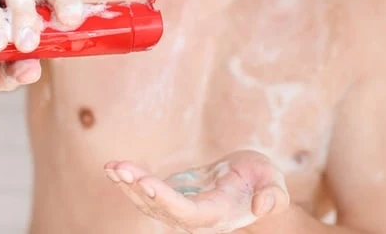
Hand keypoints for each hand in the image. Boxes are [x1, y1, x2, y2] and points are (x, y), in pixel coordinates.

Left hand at [104, 150, 289, 232]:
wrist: (249, 182)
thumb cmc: (262, 181)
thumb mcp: (274, 183)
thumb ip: (273, 196)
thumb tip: (263, 206)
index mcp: (217, 214)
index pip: (188, 213)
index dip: (167, 200)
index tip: (148, 182)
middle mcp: (194, 218)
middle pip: (162, 209)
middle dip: (140, 190)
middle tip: (122, 171)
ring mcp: (179, 209)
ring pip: (148, 202)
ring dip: (128, 185)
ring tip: (111, 167)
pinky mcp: (169, 196)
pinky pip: (144, 192)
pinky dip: (128, 179)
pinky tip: (112, 167)